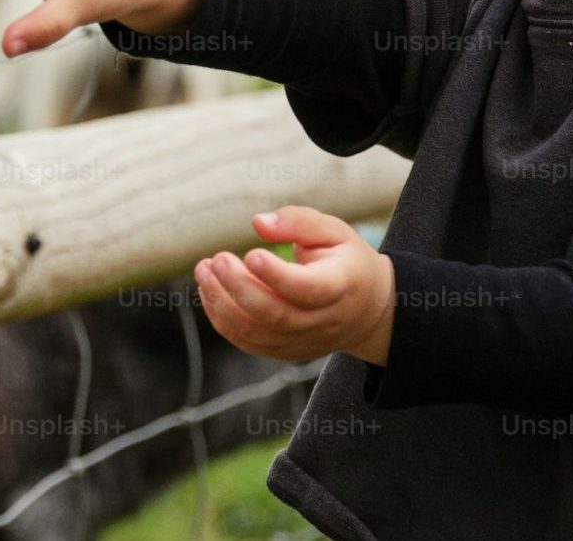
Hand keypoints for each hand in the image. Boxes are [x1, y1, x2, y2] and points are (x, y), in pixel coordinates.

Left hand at [194, 206, 395, 364]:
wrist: (368, 309)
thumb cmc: (346, 261)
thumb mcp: (334, 231)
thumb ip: (298, 222)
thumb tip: (258, 223)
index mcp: (341, 287)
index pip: (306, 289)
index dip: (276, 275)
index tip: (250, 253)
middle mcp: (323, 321)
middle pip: (275, 315)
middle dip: (239, 287)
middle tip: (216, 259)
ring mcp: (304, 341)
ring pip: (257, 333)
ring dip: (222, 304)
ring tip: (204, 272)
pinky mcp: (286, 351)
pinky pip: (249, 343)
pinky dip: (223, 321)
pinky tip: (210, 292)